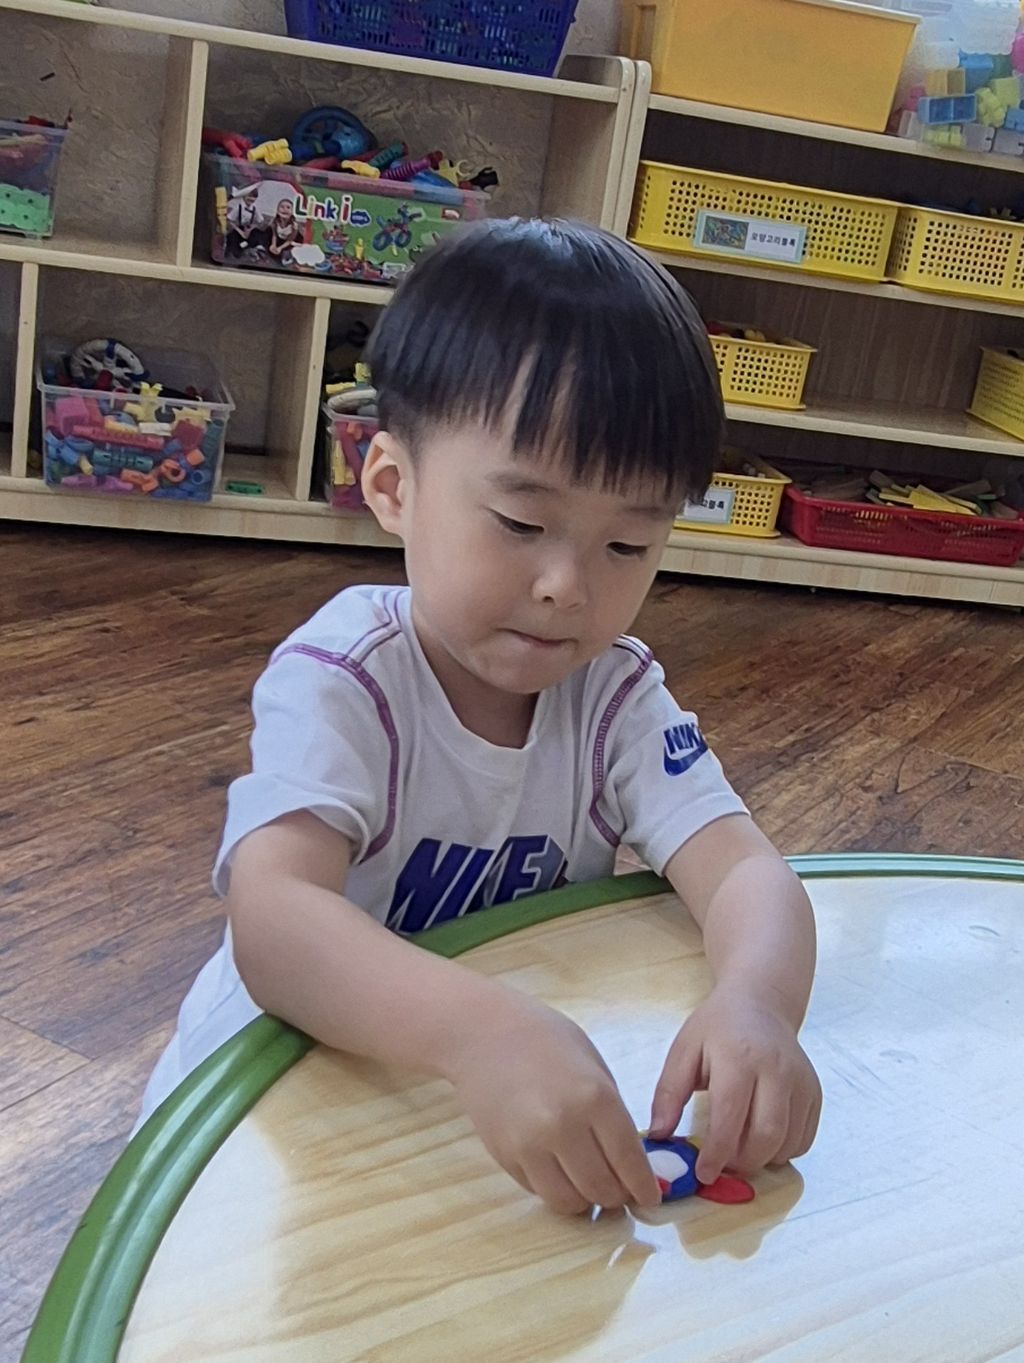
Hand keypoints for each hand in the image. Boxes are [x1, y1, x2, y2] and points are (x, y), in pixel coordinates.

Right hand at [446, 997, 661, 1215]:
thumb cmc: (545, 1039)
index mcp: (594, 1097)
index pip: (628, 1161)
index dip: (644, 1186)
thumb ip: (612, 1113)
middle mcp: (563, 1126)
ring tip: (592, 1188)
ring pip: (569, 1201)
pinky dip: (556, 1189)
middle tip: (622, 1193)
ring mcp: (529, 1145)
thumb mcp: (593, 1066)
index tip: (651, 1198)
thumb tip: (629, 1161)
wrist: (483, 1033)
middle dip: (617, 1197)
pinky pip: (539, 1190)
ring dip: (586, 1201)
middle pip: (601, 1188)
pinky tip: (562, 1173)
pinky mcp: (504, 1156)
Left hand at [649, 986, 820, 1183]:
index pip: (730, 1118)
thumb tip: (658, 1136)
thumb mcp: (683, 1050)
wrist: (759, 1003)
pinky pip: (804, 1139)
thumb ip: (668, 1093)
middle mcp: (776, 1070)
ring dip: (762, 1159)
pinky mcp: (814, 1092)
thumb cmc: (716, 1028)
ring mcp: (801, 1082)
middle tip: (722, 1165)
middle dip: (742, 1162)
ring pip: (787, 1143)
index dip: (717, 1154)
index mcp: (738, 1058)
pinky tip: (761, 1137)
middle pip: (766, 1136)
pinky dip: (783, 1150)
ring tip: (739, 1150)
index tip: (703, 1174)